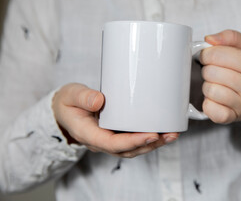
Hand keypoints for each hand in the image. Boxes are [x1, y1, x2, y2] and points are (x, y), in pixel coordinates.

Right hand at [52, 83, 178, 157]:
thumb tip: (99, 101)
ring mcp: (109, 139)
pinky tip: (161, 130)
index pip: (113, 144)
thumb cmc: (68, 103)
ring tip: (171, 134)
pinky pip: (133, 140)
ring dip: (153, 143)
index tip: (152, 134)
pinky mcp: (115, 133)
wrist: (65, 110)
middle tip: (170, 135)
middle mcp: (101, 141)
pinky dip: (148, 138)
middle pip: (128, 150)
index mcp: (89, 134)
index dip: (134, 142)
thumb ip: (83, 97)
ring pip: (133, 148)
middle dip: (150, 144)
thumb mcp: (70, 95)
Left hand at [200, 30, 240, 138]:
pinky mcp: (230, 118)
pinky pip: (209, 109)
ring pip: (209, 90)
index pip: (217, 54)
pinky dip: (207, 103)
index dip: (206, 54)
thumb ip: (230, 37)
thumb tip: (209, 39)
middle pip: (210, 72)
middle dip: (207, 69)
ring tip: (216, 84)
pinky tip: (214, 98)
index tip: (208, 57)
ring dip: (207, 85)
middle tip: (214, 71)